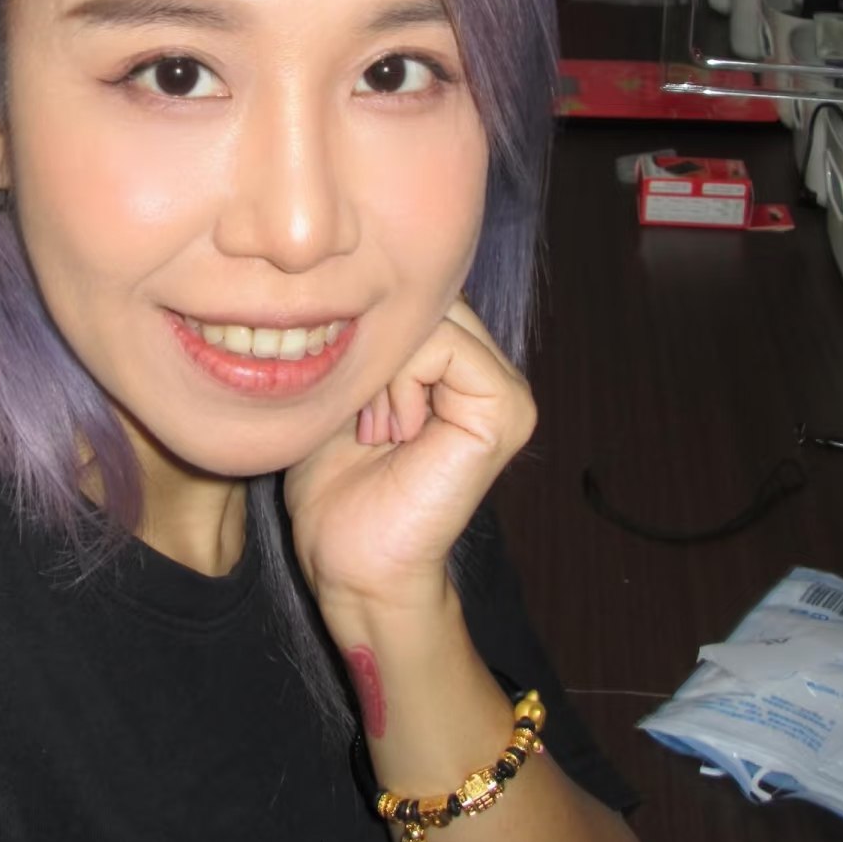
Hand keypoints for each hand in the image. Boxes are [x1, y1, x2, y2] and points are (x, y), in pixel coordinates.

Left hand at [282, 298, 537, 616]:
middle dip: (382, 349)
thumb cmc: (336, 484)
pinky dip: (401, 381)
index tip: (352, 404)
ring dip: (387, 369)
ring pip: (435, 315)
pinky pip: (445, 345)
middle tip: (365, 420)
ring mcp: (507, 392)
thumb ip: (367, 333)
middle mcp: (494, 372)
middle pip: (429, 296)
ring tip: (378, 429)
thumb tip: (362, 278)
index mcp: (461, 365)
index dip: (372, 332)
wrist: (353, 564)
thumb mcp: (343, 386)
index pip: (418, 293)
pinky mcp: (505, 411)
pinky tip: (395, 433)